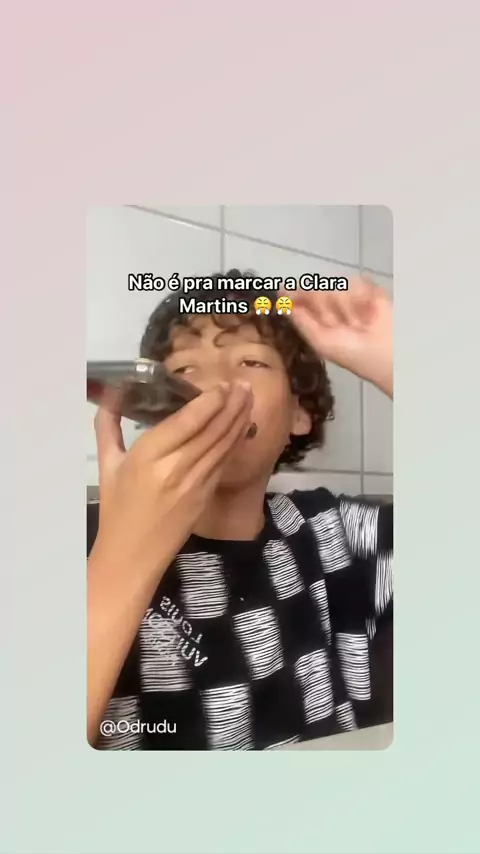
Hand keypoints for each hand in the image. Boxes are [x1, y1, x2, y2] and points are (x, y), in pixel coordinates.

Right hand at [92, 381, 253, 571]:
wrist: (133, 554)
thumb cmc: (116, 509)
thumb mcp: (107, 465)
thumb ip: (108, 427)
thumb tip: (110, 394)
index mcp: (148, 457)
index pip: (188, 422)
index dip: (209, 401)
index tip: (222, 384)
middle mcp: (176, 468)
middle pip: (212, 430)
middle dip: (232, 404)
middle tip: (244, 383)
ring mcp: (196, 484)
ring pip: (223, 445)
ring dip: (239, 419)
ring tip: (249, 397)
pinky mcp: (206, 496)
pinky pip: (224, 462)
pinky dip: (235, 441)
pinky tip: (242, 426)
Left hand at [291, 275, 392, 396]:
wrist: (388, 352)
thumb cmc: (354, 354)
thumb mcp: (321, 342)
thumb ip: (301, 321)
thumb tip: (282, 300)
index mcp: (318, 319)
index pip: (301, 298)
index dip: (294, 293)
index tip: (284, 290)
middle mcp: (331, 306)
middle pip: (316, 289)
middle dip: (324, 305)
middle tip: (337, 323)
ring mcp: (350, 296)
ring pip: (337, 285)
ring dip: (346, 306)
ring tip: (358, 323)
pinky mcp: (370, 289)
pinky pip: (358, 282)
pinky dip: (362, 299)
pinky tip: (369, 313)